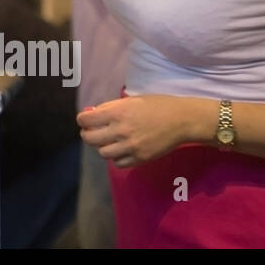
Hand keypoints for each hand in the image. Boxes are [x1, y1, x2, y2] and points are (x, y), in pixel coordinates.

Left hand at [77, 95, 199, 167]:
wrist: (182, 120)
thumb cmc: (156, 105)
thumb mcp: (130, 100)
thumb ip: (109, 108)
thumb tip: (90, 114)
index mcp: (117, 112)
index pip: (86, 120)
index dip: (82, 119)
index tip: (85, 119)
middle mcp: (121, 130)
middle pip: (89, 139)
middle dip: (87, 134)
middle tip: (92, 131)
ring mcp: (130, 146)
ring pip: (102, 152)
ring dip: (102, 146)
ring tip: (109, 140)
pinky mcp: (140, 158)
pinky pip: (117, 163)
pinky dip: (116, 157)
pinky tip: (121, 149)